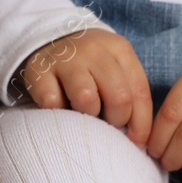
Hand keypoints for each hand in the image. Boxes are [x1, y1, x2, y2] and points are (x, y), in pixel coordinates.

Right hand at [16, 28, 152, 145]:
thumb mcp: (115, 68)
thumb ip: (129, 93)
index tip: (137, 142)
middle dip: (117, 120)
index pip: (139, 92)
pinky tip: (60, 108)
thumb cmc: (90, 66)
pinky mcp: (39, 73)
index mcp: (119, 49)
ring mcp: (66, 60)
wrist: (50, 40)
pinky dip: (58, 112)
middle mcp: (94, 51)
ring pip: (86, 99)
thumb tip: (138, 137)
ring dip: (88, 115)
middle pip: (118, 98)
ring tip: (85, 114)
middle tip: (109, 125)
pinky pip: (53, 103)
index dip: (141, 124)